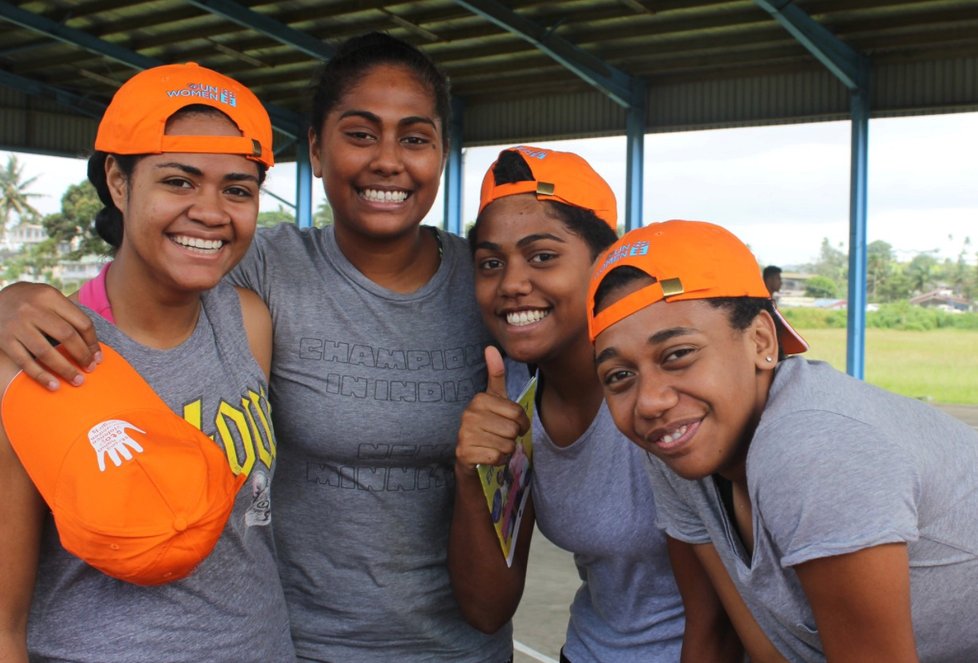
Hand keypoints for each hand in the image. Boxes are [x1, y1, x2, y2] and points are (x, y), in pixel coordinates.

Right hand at [0, 282, 101, 389]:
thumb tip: (92, 345)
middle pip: (66, 336)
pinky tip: (54, 386)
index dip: (92, 342)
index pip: (80, 322)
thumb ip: (67, 314)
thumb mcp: (47, 297)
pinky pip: (25, 362)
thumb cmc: (29, 301)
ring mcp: (16, 325)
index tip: (97, 357)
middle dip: (82, 355)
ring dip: (65, 369)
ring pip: (46, 352)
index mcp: (49, 296)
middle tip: (90, 369)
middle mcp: (32, 309)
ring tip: (78, 380)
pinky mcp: (3, 340)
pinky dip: (41, 376)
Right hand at [88, 419, 145, 471]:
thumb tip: (145, 432)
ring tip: (118, 463)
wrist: (98, 423)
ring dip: (115, 458)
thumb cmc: (114, 425)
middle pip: (121, 448)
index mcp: (121, 435)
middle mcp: (114, 441)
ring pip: (112, 453)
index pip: (130, 441)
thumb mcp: (125, 424)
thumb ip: (135, 429)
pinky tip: (103, 469)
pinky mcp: (99, 448)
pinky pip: (100, 456)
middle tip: (129, 457)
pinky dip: (101, 463)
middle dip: (125, 453)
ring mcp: (107, 445)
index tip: (141, 450)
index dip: (135, 446)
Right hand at [455, 346, 529, 474]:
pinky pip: (496, 457)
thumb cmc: (488, 425)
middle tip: (502, 437)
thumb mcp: (494, 400)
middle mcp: (468, 414)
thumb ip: (495, 375)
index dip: (521, 423)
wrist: (470, 457)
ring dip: (506, 450)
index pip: (517, 413)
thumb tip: (490, 347)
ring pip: (506, 445)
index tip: (513, 425)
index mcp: (479, 399)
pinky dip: (498, 461)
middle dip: (513, 437)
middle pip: (513, 429)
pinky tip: (489, 456)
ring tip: (495, 446)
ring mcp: (464, 434)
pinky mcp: (464, 453)